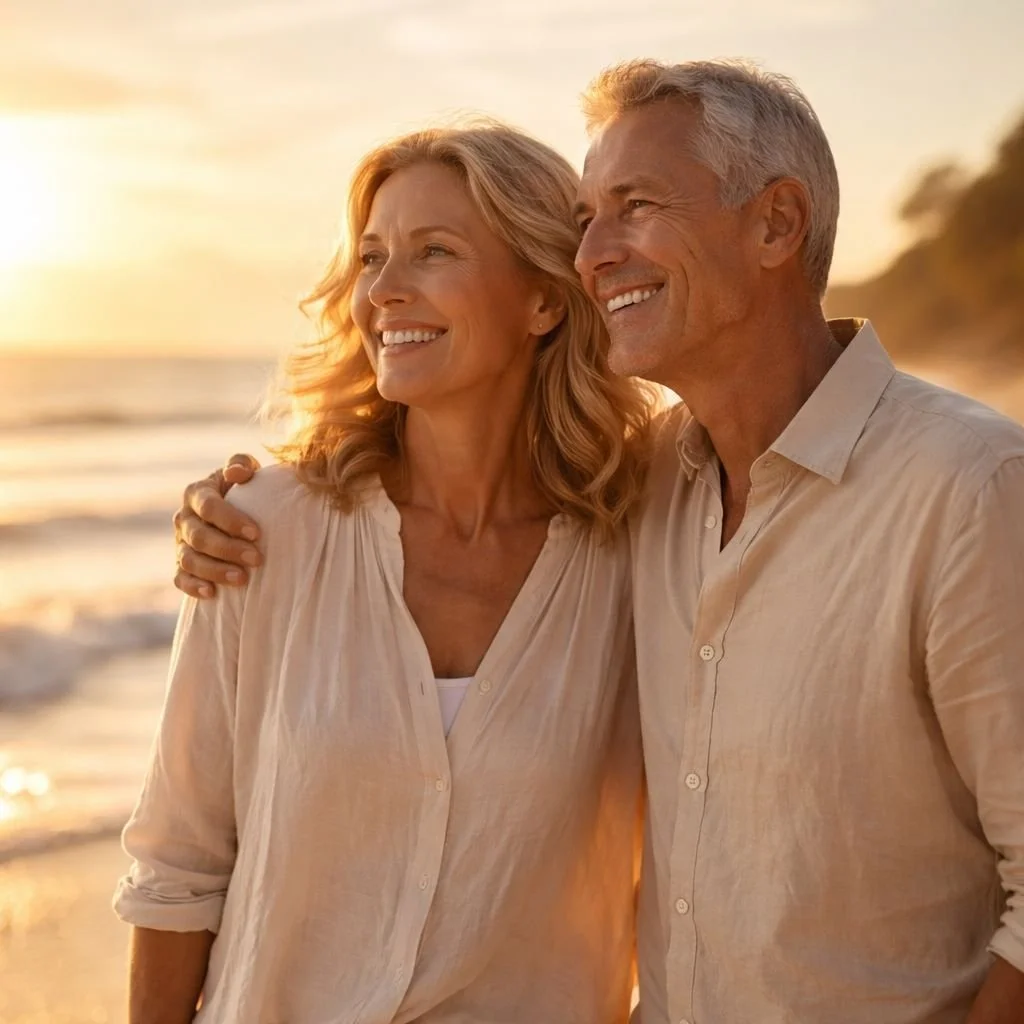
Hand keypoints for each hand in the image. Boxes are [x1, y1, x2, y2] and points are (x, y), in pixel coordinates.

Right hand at [173, 453, 262, 597]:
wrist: (236, 511)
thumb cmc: (245, 489)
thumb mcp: (245, 471)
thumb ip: (241, 464)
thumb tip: (236, 473)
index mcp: (196, 493)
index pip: (209, 507)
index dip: (231, 521)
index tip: (257, 533)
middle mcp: (184, 518)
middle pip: (200, 537)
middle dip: (228, 549)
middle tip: (257, 559)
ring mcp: (180, 543)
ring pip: (189, 560)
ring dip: (215, 570)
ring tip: (242, 579)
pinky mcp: (181, 565)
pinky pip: (180, 578)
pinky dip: (193, 586)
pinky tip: (212, 593)